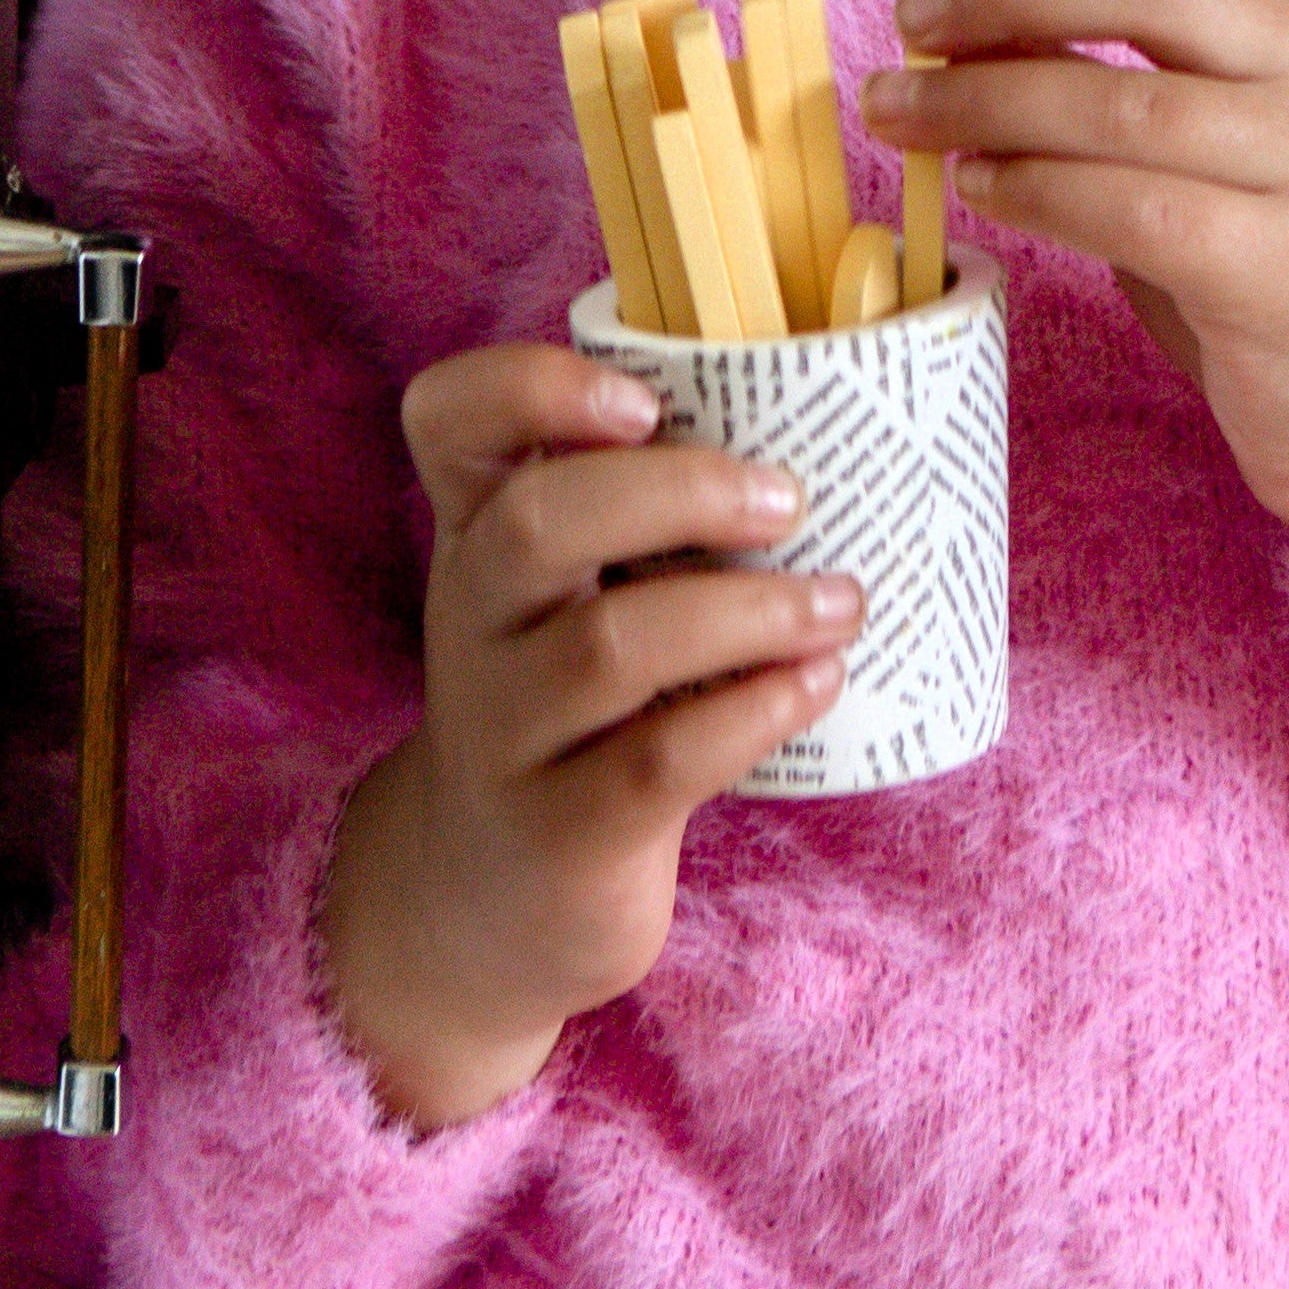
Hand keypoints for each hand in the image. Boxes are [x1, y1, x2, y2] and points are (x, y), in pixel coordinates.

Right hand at [320, 343, 864, 1130]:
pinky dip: (752, 712)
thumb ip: (634, 511)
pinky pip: (656, 758)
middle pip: (539, 521)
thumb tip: (812, 417)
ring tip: (840, 602)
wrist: (490, 902)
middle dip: (681, 492)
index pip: (448, 419)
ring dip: (749, 611)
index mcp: (475, 530)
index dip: (530, 386)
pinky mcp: (558, 832)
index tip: (643, 398)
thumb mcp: (564, 593)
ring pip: (612, 645)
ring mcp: (504, 731)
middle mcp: (472, 619)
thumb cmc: (566, 704)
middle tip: (789, 499)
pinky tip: (816, 684)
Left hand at [862, 0, 1288, 561]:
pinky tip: (981, 188)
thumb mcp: (1236, 126)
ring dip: (983, 99)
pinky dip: (1035, 190)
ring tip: (904, 114)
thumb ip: (1131, 64)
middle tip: (912, 22)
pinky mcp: (1288, 274)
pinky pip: (1130, 209)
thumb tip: (969, 16)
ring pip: (1121, 100)